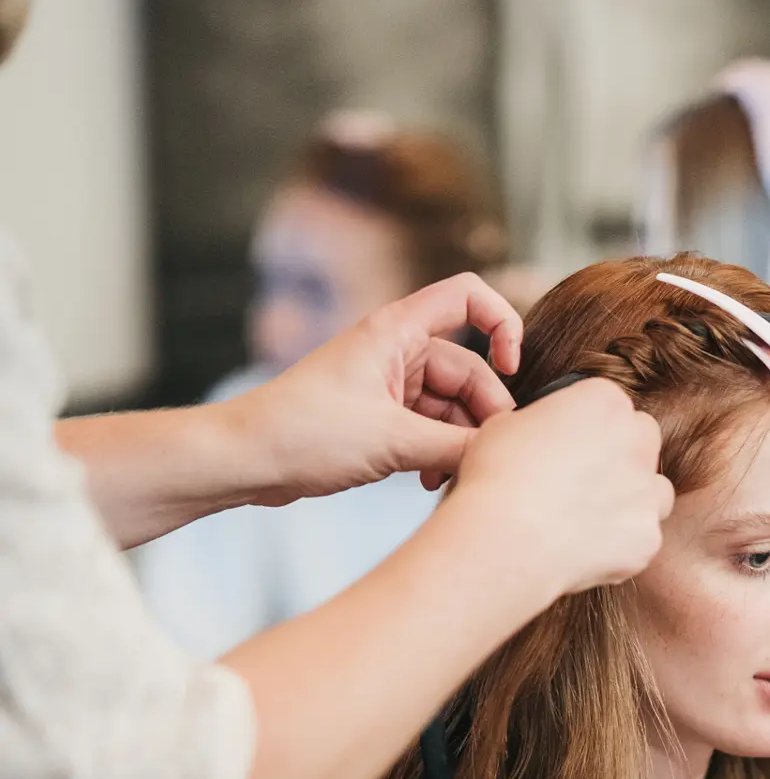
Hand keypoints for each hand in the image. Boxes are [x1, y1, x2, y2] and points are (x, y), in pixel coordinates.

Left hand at [230, 273, 524, 505]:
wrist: (249, 459)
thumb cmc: (304, 433)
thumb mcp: (392, 442)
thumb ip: (455, 446)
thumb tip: (502, 454)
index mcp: (396, 330)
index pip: (469, 295)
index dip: (502, 324)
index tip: (512, 367)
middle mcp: (396, 350)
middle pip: (468, 369)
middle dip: (483, 414)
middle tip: (487, 458)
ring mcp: (389, 384)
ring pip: (450, 406)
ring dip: (458, 442)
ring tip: (449, 478)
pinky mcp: (380, 417)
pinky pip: (429, 428)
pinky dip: (437, 453)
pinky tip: (428, 482)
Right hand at [447, 379, 673, 603]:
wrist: (504, 542)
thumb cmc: (496, 480)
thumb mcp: (506, 425)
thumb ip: (541, 423)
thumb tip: (541, 436)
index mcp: (603, 400)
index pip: (610, 405)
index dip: (591, 428)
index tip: (574, 446)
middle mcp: (635, 440)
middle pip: (643, 441)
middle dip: (623, 456)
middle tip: (588, 480)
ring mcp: (646, 491)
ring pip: (654, 491)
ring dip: (632, 499)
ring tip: (592, 518)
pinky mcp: (646, 537)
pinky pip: (643, 538)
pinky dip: (623, 544)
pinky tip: (590, 550)